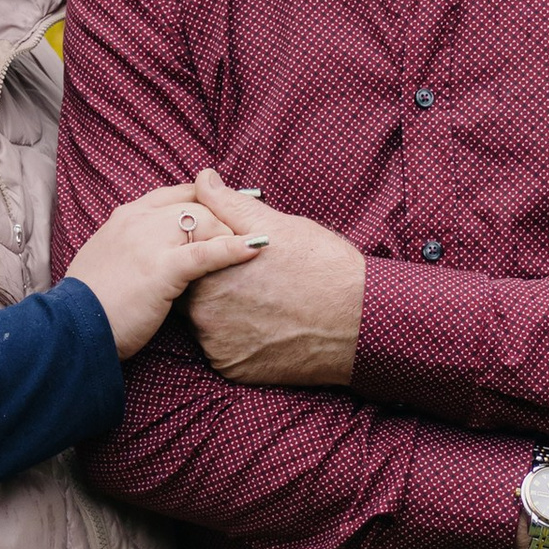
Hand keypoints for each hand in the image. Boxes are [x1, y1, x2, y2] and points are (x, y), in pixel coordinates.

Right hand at [68, 185, 267, 360]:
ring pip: (204, 222)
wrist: (73, 327)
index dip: (208, 197)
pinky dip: (234, 248)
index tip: (234, 205)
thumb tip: (155, 249)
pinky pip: (206, 252)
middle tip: (255, 227)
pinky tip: (256, 249)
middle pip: (196, 205)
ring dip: (233, 232)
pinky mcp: (161, 268)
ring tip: (259, 243)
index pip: (177, 195)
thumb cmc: (93, 303)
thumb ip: (133, 245)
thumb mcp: (110, 261)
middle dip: (227, 216)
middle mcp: (138, 220)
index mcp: (126, 217)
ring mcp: (149, 241)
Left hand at [181, 166, 368, 386]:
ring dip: (224, 313)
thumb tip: (202, 178)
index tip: (238, 255)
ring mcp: (217, 346)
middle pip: (192, 293)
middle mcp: (203, 313)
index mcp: (208, 272)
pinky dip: (237, 340)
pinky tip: (266, 327)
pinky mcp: (232, 370)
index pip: (187, 259)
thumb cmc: (322, 267)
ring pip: (206, 323)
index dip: (210, 253)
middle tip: (254, 280)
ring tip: (264, 302)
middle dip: (214, 283)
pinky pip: (223, 350)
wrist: (360, 323)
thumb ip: (228, 204)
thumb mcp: (277, 226)